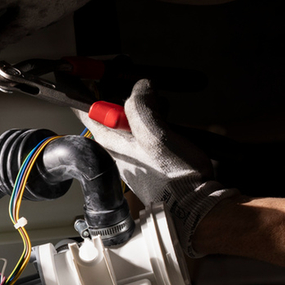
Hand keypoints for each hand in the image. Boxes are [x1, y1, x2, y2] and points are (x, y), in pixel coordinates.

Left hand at [82, 80, 234, 256]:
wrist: (195, 204)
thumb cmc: (174, 176)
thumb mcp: (155, 134)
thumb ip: (141, 107)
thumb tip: (141, 87)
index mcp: (111, 143)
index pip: (88, 112)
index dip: (93, 93)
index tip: (98, 80)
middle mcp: (118, 151)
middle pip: (114, 115)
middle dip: (132, 102)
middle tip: (151, 101)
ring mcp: (134, 157)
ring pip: (135, 124)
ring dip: (150, 114)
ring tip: (166, 118)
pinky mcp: (150, 162)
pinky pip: (148, 136)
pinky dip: (159, 127)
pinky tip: (172, 132)